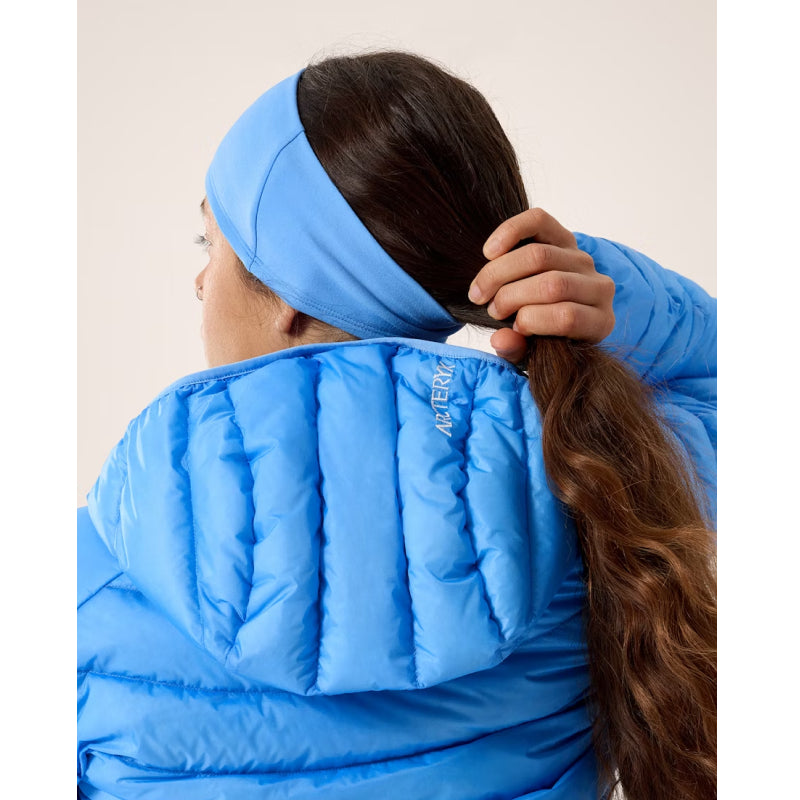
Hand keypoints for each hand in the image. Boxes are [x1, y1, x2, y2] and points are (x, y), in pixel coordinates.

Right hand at [468, 207, 614, 362]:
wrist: (551, 313)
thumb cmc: (543, 338)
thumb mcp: (532, 354)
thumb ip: (517, 350)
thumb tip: (499, 338)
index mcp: (598, 323)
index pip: (567, 317)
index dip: (532, 321)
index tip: (513, 328)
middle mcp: (598, 287)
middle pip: (551, 284)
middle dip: (510, 297)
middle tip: (490, 310)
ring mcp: (583, 259)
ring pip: (538, 256)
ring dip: (499, 274)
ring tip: (481, 291)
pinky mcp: (564, 236)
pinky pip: (538, 222)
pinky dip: (509, 233)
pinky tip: (489, 252)